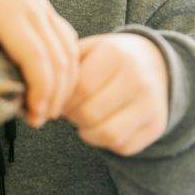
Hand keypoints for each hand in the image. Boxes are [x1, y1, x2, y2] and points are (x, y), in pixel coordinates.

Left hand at [0, 0, 78, 126]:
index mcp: (9, 10)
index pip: (36, 56)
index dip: (40, 89)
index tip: (34, 115)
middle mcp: (33, 10)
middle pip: (58, 60)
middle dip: (55, 95)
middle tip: (38, 121)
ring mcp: (41, 9)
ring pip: (68, 51)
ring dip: (64, 82)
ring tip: (46, 110)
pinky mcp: (42, 8)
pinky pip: (66, 40)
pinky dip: (67, 65)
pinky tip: (54, 83)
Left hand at [63, 33, 168, 155]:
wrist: (156, 64)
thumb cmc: (110, 57)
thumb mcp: (89, 48)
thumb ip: (64, 66)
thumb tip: (38, 91)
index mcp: (117, 55)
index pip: (80, 88)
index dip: (62, 99)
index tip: (57, 98)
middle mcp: (139, 80)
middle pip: (90, 113)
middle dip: (72, 115)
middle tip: (69, 109)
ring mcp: (151, 105)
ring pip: (106, 134)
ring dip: (87, 132)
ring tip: (83, 118)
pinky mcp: (156, 126)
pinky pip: (123, 146)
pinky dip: (106, 141)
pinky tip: (102, 125)